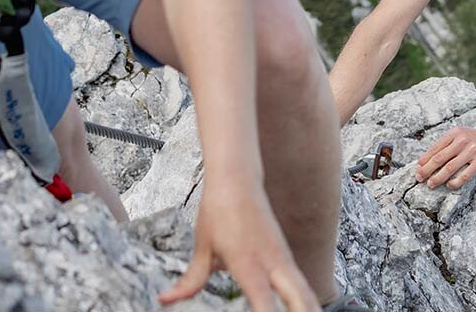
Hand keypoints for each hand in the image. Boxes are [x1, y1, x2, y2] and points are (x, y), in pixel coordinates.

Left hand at [159, 175, 316, 311]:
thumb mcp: (202, 247)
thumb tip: (167, 299)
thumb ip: (191, 280)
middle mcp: (272, 262)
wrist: (238, 178)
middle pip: (299, 299)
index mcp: (248, 264)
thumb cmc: (219, 210)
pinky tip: (307, 310)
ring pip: (306, 290)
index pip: (264, 303)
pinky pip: (302, 282)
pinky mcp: (286, 254)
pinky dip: (308, 299)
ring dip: (309, 309)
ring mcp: (283, 257)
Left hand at [415, 125, 475, 189]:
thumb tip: (426, 160)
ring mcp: (472, 150)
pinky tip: (449, 185)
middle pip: (440, 157)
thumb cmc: (475, 140)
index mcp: (455, 133)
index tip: (417, 169)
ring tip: (431, 184)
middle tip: (419, 178)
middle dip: (427, 169)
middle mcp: (462, 140)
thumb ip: (446, 146)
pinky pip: (466, 174)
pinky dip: (456, 182)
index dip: (425, 159)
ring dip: (438, 177)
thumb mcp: (460, 136)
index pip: (436, 148)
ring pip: (451, 167)